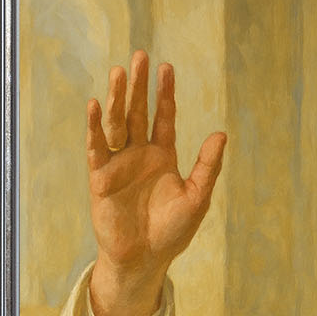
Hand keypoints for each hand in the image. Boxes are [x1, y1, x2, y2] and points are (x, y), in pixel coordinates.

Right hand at [87, 50, 226, 315]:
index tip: (166, 68)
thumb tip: (221, 134)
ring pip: (117, 123)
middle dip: (139, 86)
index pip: (163, 118)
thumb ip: (207, 167)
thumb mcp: (197, 198)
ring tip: (119, 71)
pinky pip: (97, 147)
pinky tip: (95, 105)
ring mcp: (119, 164)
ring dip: (117, 98)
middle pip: (138, 112)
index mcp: (162, 157)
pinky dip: (94, 127)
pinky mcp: (101, 177)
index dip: (165, 94)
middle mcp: (139, 155)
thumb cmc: (172, 232)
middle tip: (140, 56)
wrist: (144, 258)